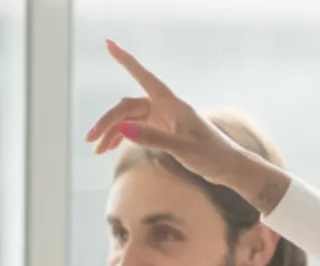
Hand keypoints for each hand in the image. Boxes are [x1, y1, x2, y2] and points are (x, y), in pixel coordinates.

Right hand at [85, 40, 290, 212]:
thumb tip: (122, 128)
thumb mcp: (182, 148)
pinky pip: (135, 128)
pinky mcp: (163, 130)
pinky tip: (109, 147)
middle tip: (90, 140)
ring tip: (98, 149)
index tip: (108, 43)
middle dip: (107, 120)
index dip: (126, 60)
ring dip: (112, 131)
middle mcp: (165, 107)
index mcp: (172, 104)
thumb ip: (153, 138)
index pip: (144, 77)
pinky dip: (122, 136)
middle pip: (127, 106)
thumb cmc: (211, 155)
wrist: (228, 167)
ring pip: (128, 118)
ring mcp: (163, 118)